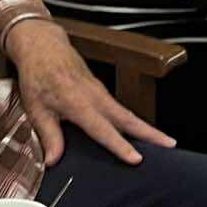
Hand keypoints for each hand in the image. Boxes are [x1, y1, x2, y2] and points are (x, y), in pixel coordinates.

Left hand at [7, 17, 174, 166]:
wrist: (43, 45)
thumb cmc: (38, 74)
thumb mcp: (36, 107)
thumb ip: (48, 135)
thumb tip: (53, 160)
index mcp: (78, 102)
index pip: (103, 129)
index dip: (120, 145)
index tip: (136, 158)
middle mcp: (95, 96)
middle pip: (128, 118)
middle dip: (150, 132)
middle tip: (170, 145)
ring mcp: (100, 91)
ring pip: (127, 112)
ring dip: (146, 127)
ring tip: (164, 142)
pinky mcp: (100, 89)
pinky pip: (120, 108)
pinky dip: (133, 120)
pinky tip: (138, 131)